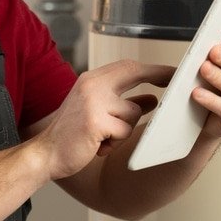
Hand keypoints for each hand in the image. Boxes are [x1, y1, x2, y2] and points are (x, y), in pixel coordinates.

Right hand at [36, 60, 172, 180]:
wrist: (45, 154)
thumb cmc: (72, 135)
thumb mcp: (98, 112)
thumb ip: (125, 103)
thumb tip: (152, 99)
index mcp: (91, 80)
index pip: (128, 66)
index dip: (152, 69)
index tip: (171, 73)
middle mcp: (92, 85)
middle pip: (133, 71)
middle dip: (158, 76)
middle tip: (175, 83)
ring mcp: (93, 101)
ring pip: (133, 111)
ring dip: (124, 130)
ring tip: (104, 139)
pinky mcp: (95, 121)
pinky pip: (124, 131)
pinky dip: (115, 143)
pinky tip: (98, 147)